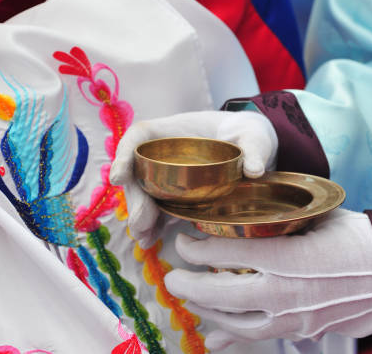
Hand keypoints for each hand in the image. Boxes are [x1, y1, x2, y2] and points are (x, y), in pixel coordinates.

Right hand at [110, 111, 277, 246]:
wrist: (249, 147)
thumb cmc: (246, 133)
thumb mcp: (253, 136)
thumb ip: (254, 148)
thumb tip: (254, 170)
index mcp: (173, 131)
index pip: (138, 137)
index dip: (123, 155)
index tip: (118, 178)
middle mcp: (161, 153)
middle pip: (136, 172)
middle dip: (134, 198)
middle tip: (141, 223)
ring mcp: (165, 175)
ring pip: (142, 194)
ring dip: (140, 216)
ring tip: (144, 237)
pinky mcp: (173, 194)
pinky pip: (156, 208)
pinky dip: (152, 224)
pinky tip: (150, 240)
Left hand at [164, 209, 371, 350]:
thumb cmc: (359, 239)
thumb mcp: (318, 217)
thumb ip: (282, 219)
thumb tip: (253, 208)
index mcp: (286, 257)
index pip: (225, 253)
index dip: (196, 248)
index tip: (184, 240)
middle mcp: (284, 292)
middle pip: (221, 293)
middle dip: (189, 285)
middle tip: (172, 275)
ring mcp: (292, 318)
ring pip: (235, 322)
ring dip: (206, 311)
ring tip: (189, 299)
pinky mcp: (302, 331)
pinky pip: (259, 338)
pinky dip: (232, 339)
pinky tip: (214, 339)